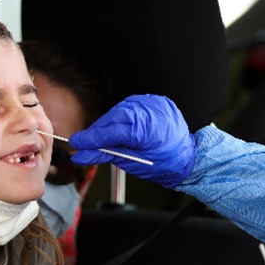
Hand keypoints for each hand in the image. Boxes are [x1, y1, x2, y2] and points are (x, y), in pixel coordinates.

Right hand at [68, 94, 196, 187]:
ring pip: (120, 110)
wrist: (187, 156)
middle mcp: (150, 112)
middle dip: (97, 130)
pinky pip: (132, 106)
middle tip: (84, 142)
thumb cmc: (165, 163)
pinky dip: (121, 116)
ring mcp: (153, 104)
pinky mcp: (155, 101)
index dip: (91, 138)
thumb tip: (82, 155)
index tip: (77, 143)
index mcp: (146, 130)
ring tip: (99, 136)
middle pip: (113, 118)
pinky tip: (116, 126)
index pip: (111, 132)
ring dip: (107, 123)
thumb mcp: (133, 163)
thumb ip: (105, 155)